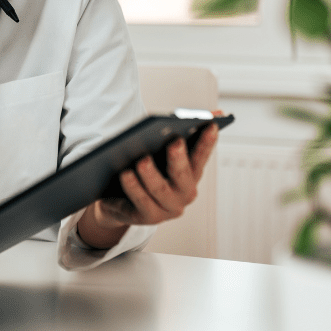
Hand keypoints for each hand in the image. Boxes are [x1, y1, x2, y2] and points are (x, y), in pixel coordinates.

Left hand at [76, 112, 223, 248]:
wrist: (119, 201)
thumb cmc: (143, 171)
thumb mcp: (158, 153)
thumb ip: (173, 134)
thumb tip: (200, 114)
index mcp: (190, 173)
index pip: (201, 155)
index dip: (207, 141)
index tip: (211, 124)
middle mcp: (184, 192)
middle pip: (182, 174)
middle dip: (179, 158)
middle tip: (175, 142)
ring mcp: (168, 207)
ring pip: (160, 189)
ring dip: (151, 174)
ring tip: (142, 161)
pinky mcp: (149, 217)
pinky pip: (141, 201)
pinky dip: (134, 187)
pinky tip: (125, 175)